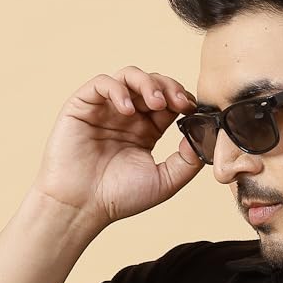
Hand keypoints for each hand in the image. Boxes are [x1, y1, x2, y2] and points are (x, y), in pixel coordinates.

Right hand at [30, 65, 203, 232]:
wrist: (81, 206)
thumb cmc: (118, 198)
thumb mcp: (164, 182)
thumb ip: (187, 160)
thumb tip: (201, 134)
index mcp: (146, 131)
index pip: (168, 102)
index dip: (182, 99)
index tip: (192, 110)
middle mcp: (127, 116)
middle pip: (152, 84)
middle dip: (169, 88)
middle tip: (179, 103)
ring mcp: (105, 108)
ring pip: (129, 77)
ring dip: (147, 84)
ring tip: (156, 103)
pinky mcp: (83, 105)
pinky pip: (103, 83)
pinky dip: (118, 90)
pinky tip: (128, 111)